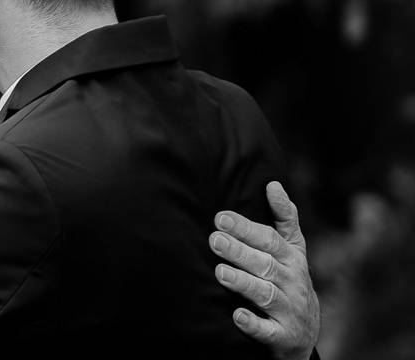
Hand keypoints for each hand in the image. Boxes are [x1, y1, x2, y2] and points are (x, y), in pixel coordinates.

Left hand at [209, 181, 319, 359]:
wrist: (305, 331)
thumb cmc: (290, 279)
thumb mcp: (293, 248)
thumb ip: (284, 217)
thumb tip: (273, 183)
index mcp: (292, 258)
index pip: (269, 240)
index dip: (246, 228)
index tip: (221, 217)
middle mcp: (292, 282)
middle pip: (265, 264)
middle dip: (239, 251)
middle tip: (214, 240)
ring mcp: (289, 309)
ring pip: (265, 294)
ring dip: (243, 283)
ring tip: (220, 272)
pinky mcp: (284, 336)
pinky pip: (268, 331)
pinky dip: (253, 324)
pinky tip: (236, 315)